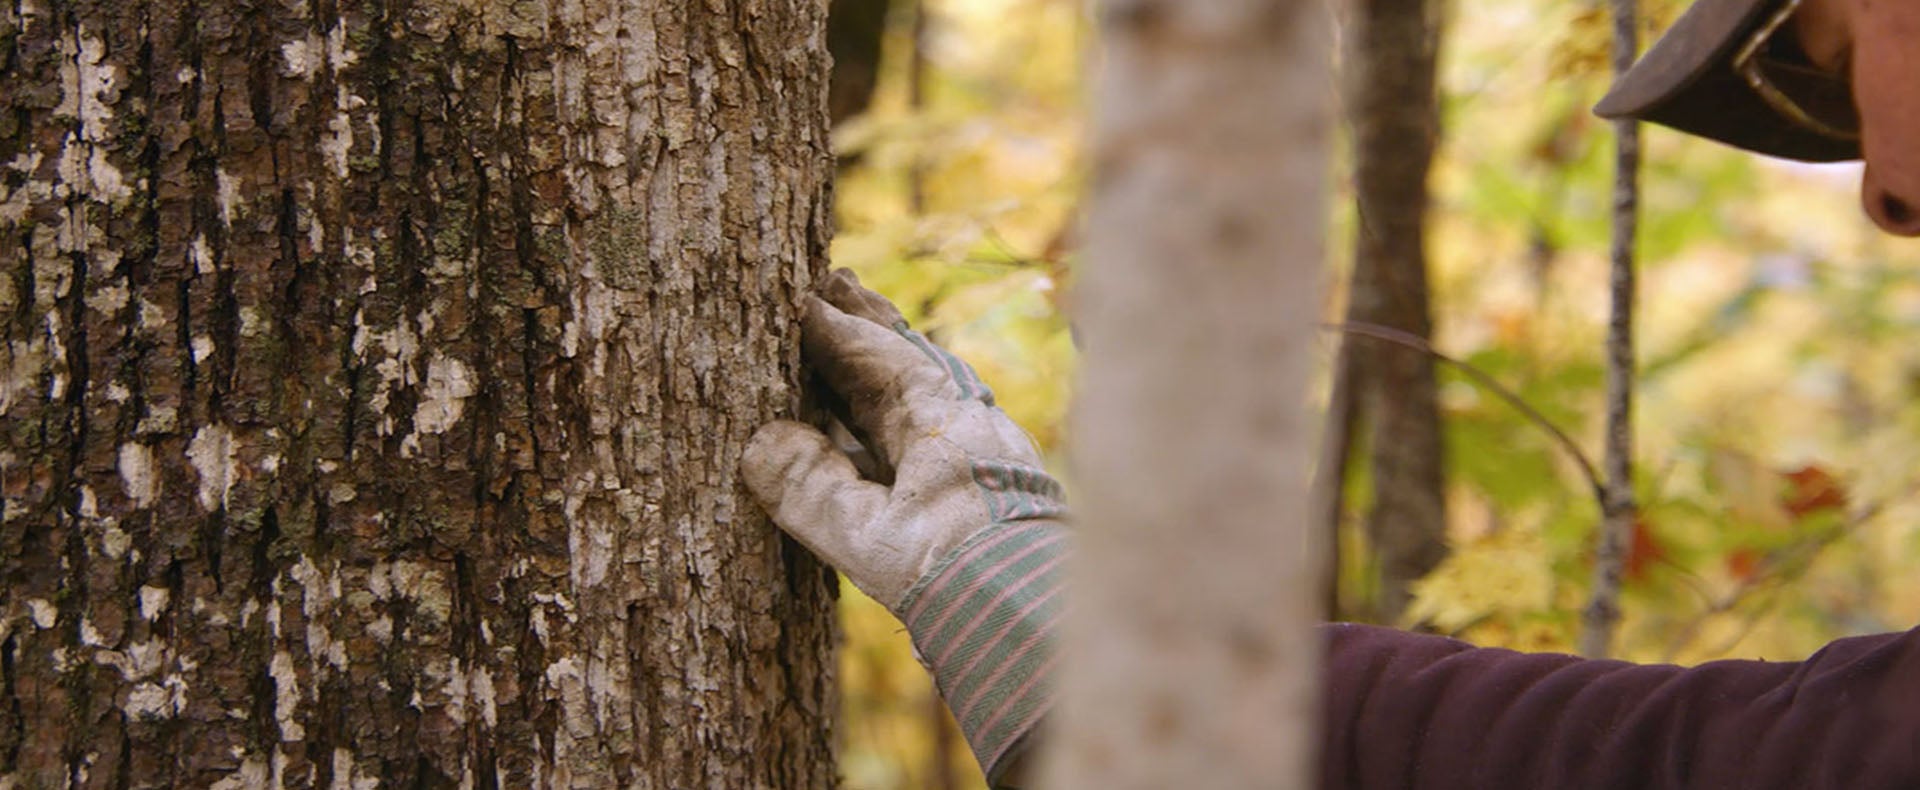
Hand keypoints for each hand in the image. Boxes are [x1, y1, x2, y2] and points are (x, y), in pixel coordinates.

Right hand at [742, 269, 1064, 610]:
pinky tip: (892, 407)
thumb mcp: (871, 537)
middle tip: (833, 276)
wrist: (1038, 620)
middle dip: (868, 318)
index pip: (874, 354)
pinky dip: (904, 398)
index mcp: (940, 419)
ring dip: (886, 353)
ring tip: (859, 321)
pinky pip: (934, 418)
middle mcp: (966, 420)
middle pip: (906, 354)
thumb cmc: (958, 577)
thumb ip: (812, 489)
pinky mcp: (988, 479)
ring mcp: (981, 446)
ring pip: (924, 384)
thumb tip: (762, 441)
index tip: (794, 294)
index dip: (830, 324)